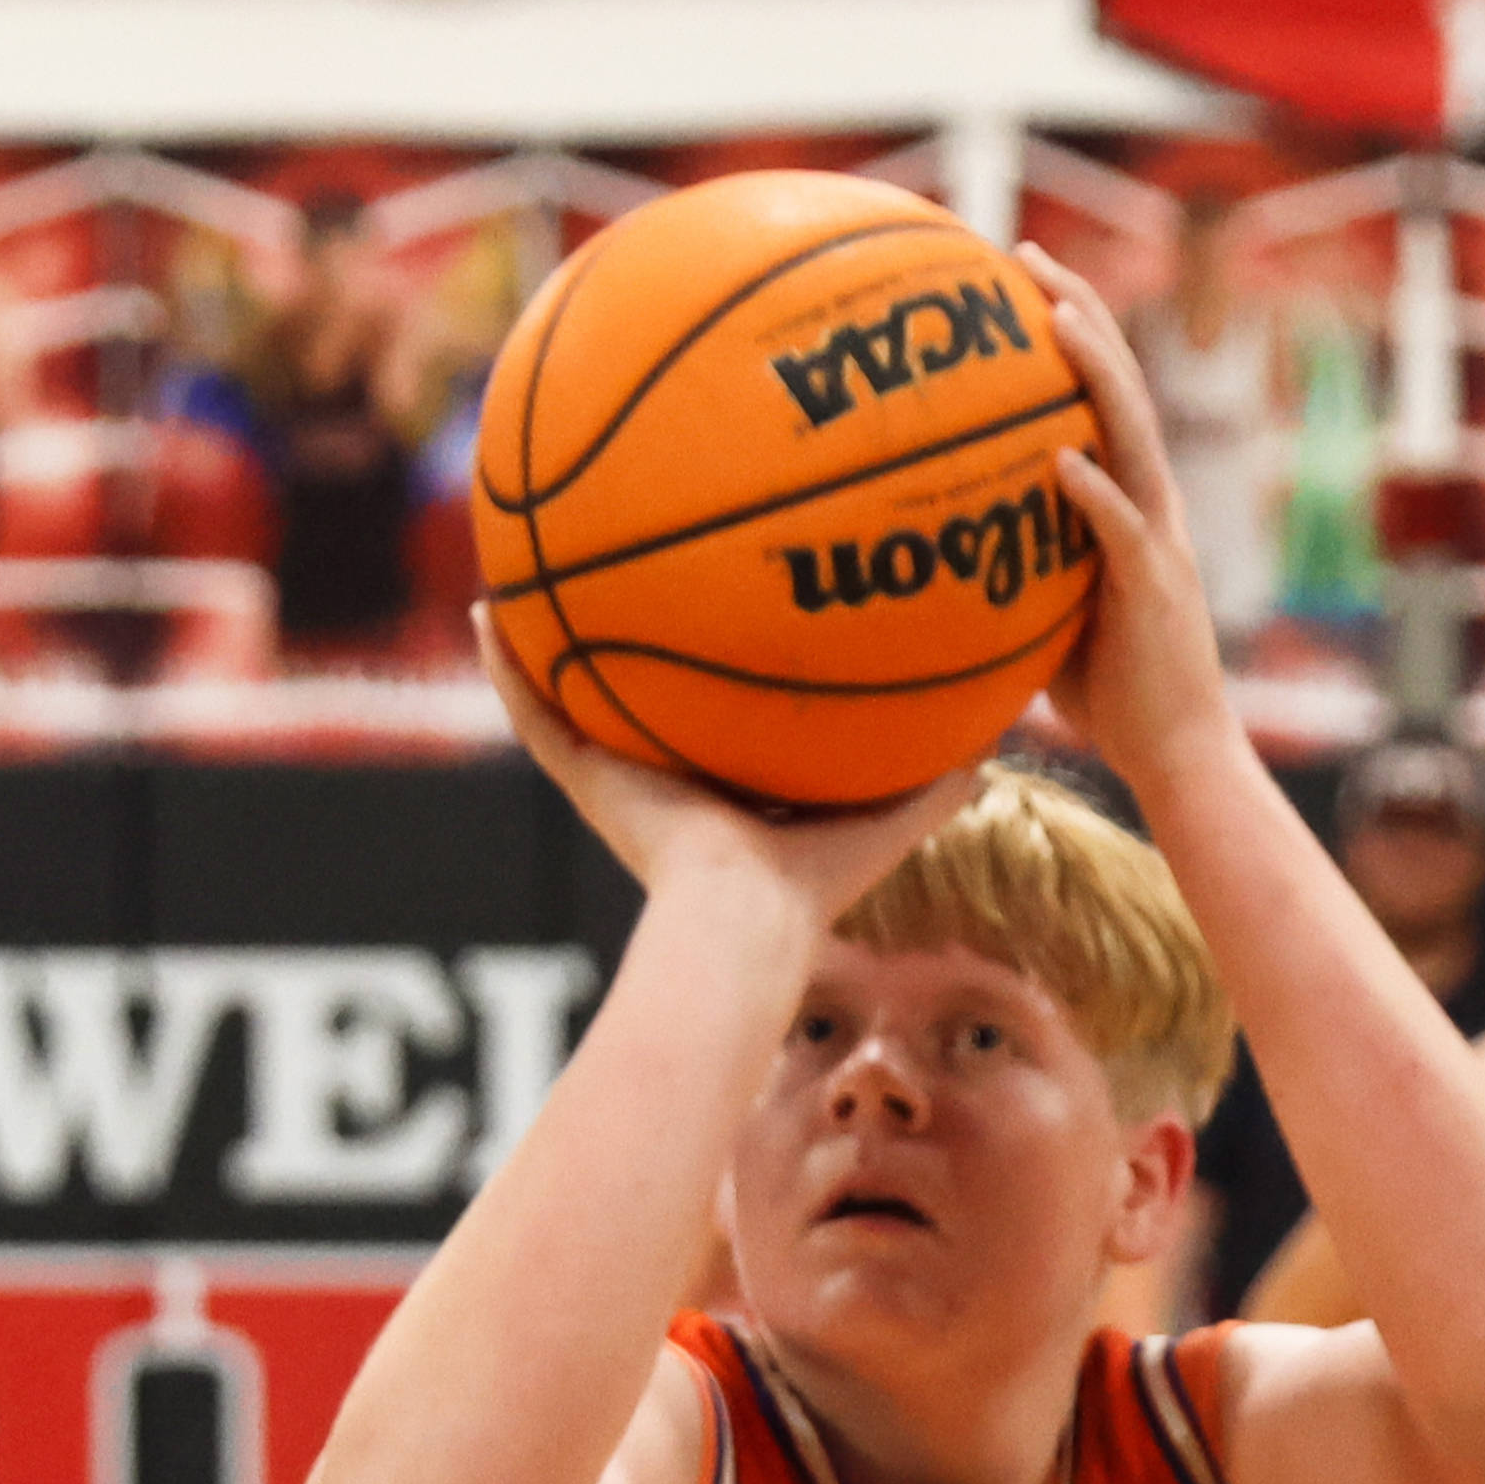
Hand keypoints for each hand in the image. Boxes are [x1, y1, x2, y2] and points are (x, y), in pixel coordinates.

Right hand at [471, 607, 973, 926]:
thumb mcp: (888, 818)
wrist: (746, 920)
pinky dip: (506, 665)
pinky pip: (534, 711)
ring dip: (545, 637)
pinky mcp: (586, 778)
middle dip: (620, 637)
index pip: (711, 717)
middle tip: (607, 568)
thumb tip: (998, 746)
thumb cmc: (814, 884)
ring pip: (568, 694)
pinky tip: (485, 607)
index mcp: (725, 787)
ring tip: (519, 563)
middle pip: (633, 693)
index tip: (707, 614)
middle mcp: (663, 778)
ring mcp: (617, 776)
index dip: (707, 672)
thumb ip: (938, 784)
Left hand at [1018, 247, 1234, 796]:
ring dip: (1094, 371)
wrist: (1177, 755)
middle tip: (1026, 258)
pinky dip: (1093, 491)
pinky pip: (1120, 528)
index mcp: (1131, 501)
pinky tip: (1060, 457)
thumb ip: (1011, 570)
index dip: (1070, 330)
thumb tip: (933, 553)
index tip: (1019, 280)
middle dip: (1078, 313)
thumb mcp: (1048, 616)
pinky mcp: (1153, 587)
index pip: (1103, 396)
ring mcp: (1157, 540)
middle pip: (1119, 385)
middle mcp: (1151, 503)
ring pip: (1129, 434)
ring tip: (1055, 318)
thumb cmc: (1111, 698)